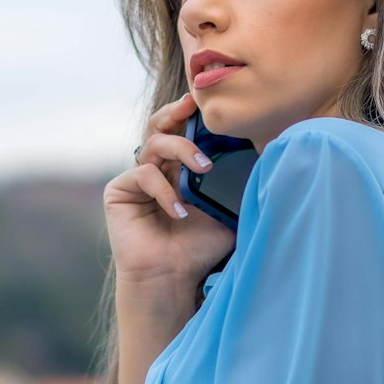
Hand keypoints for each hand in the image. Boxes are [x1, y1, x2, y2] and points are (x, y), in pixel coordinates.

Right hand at [105, 91, 236, 287]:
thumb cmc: (198, 250)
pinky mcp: (118, 192)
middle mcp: (155, 171)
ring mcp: (135, 180)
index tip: (212, 104)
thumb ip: (232, 186)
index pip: (181, 133)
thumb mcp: (224, 212)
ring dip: (182, 149)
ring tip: (204, 167)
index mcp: (177, 171)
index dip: (192, 116)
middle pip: (160, 126)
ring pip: (154, 144)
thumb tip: (264, 160)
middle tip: (193, 105)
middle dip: (176, 112)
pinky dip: (164, 190)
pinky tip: (178, 212)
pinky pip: (143, 174)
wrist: (171, 278)